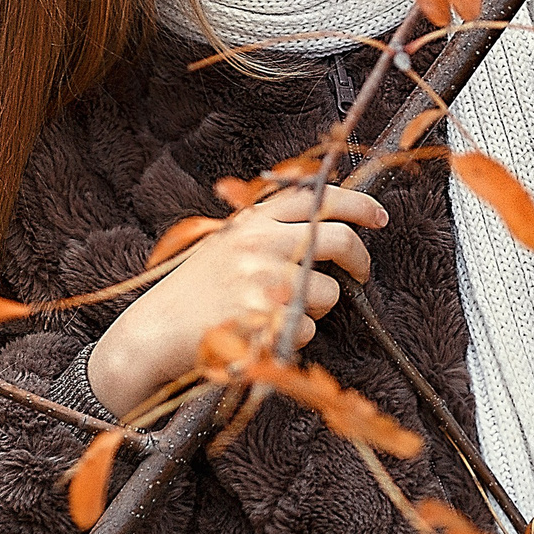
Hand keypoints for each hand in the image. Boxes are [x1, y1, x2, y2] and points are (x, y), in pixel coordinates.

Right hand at [84, 185, 386, 416]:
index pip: (318, 196)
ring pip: (327, 292)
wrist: (154, 332)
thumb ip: (269, 227)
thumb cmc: (194, 290)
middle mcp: (260, 243)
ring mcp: (262, 281)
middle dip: (360, 259)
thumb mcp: (227, 242)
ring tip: (280, 313)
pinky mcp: (263, 319)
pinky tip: (263, 334)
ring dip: (317, 308)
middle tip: (362, 274)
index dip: (358, 205)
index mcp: (252, 220)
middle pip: (339, 239)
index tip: (379, 217)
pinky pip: (306, 330)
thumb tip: (327, 216)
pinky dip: (294, 337)